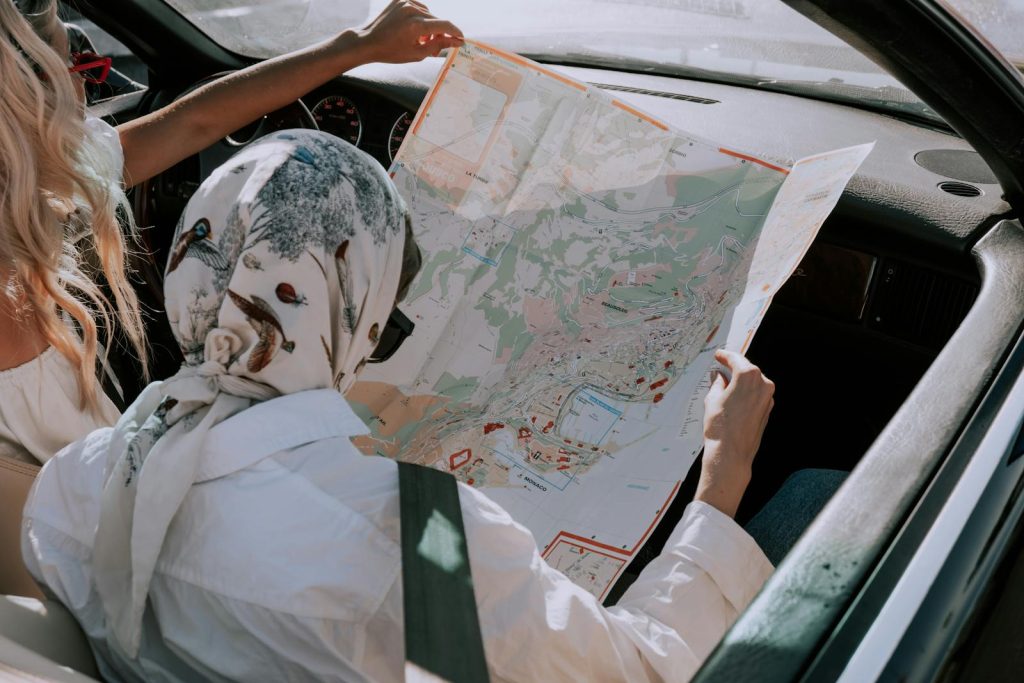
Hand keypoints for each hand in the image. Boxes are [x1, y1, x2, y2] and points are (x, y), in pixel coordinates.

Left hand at [351, 0, 463, 63]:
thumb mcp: (417, 53)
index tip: (461, 39)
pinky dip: (421, 16)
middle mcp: (411, 10)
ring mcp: (405, 2)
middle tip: (434, 47)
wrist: (368, 41)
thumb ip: (438, 45)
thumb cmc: (391, 52)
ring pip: (429, 14)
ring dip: (429, 25)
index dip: (456, 32)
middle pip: (437, 20)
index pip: (444, 25)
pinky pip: (419, 7)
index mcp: (416, 26)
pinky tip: (414, 28)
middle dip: (440, 33)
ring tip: (420, 38)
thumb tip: (456, 41)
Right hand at [694, 349, 774, 517]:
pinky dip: (746, 392)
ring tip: (725, 382)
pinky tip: (734, 396)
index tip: (719, 355)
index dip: (725, 356)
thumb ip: (717, 384)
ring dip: (740, 380)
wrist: (731, 453)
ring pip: (753, 382)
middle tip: (721, 366)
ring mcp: (768, 398)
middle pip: (747, 369)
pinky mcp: (767, 410)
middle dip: (734, 367)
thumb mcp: (712, 399)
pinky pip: (756, 394)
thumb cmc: (720, 427)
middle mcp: (763, 385)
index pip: (736, 359)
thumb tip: (719, 377)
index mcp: (748, 377)